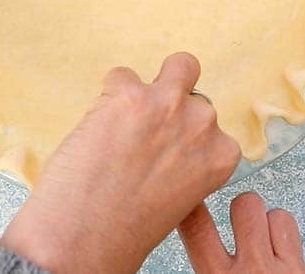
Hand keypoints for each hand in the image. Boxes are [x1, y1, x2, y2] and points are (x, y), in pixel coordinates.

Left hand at [0, 52, 241, 273]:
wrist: (83, 239)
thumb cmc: (124, 231)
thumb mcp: (178, 201)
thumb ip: (184, 165)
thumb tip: (166, 143)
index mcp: (221, 156)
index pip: (214, 130)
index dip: (185, 139)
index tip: (167, 152)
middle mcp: (202, 125)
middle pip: (194, 100)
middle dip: (169, 113)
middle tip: (141, 138)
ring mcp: (168, 105)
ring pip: (180, 66)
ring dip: (156, 85)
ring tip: (131, 108)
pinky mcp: (129, 94)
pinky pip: (122, 75)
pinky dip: (109, 94)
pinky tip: (97, 123)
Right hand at [178, 192, 304, 272]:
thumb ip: (210, 273)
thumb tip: (205, 260)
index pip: (197, 229)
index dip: (191, 204)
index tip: (190, 188)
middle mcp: (254, 270)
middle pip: (247, 205)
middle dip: (246, 209)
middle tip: (247, 226)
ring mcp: (290, 272)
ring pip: (283, 219)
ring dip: (278, 232)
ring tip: (275, 252)